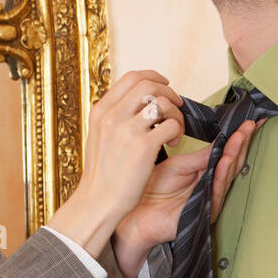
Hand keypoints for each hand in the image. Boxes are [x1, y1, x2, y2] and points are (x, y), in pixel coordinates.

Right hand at [47, 70, 185, 257]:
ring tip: (175, 130)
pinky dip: (178, 131)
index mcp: (100, 111)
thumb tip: (138, 101)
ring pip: (162, 102)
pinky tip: (174, 143)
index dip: (153, 76)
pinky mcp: (143, 147)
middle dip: (169, 92)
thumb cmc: (103, 173)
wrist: (99, 200)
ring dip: (176, 113)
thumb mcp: (99, 136)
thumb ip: (114, 116)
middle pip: (148, 85)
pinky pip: (170, 125)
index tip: (165, 84)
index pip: (131, 78)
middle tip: (176, 105)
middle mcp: (112, 116)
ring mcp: (127, 131)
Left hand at [112, 118, 261, 277]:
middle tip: (249, 125)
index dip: (235, 138)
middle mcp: (210, 185)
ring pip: (227, 174)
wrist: (135, 215)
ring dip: (235, 154)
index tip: (245, 122)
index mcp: (203, 173)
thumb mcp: (177, 166)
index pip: (223, 153)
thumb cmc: (151, 191)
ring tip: (241, 137)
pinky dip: (222, 173)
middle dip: (240, 143)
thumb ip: (199, 156)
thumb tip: (220, 140)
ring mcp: (210, 198)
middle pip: (231, 162)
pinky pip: (217, 189)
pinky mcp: (206, 211)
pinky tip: (226, 159)